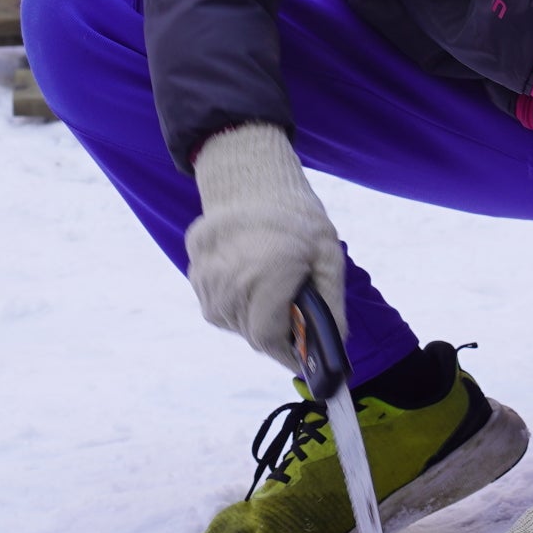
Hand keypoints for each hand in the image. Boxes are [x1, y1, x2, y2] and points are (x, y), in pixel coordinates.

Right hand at [186, 123, 343, 371]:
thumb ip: (332, 308)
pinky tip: (251, 274)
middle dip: (277, 329)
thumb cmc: (297, 217)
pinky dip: (239, 300)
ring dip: (256, 315)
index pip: (269, 339)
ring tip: (271, 283)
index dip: (289, 352)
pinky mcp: (195, 275)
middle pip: (254, 334)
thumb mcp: (328, 257)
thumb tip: (337, 349)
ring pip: (235, 323)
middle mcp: (229, 281)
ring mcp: (206, 279)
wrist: (250, 179)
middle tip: (293, 305)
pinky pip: (220, 306)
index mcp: (266, 273)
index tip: (304, 353)